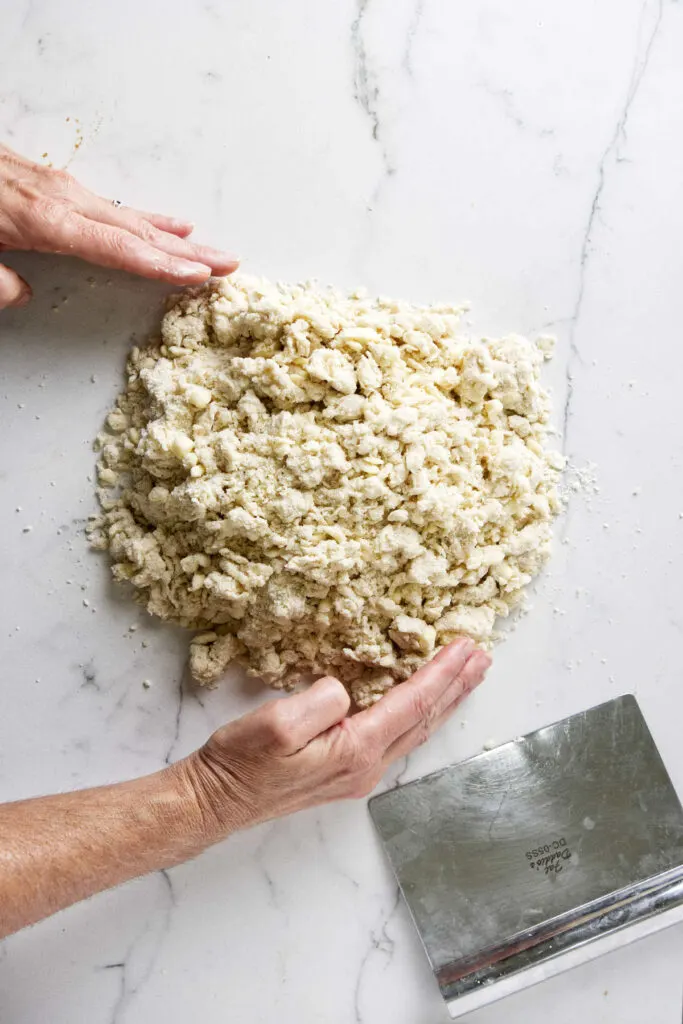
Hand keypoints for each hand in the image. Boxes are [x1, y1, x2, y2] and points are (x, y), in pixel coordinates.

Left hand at [0, 143, 238, 308]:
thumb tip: (25, 294)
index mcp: (44, 220)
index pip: (117, 248)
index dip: (160, 265)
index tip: (199, 276)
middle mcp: (60, 200)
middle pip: (135, 231)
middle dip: (185, 250)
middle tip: (229, 264)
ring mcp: (57, 187)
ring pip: (127, 216)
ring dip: (171, 236)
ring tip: (208, 248)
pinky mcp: (50, 182)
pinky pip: (109, 204)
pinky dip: (141, 217)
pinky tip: (161, 221)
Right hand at [176, 639, 490, 842]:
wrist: (214, 802)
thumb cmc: (240, 763)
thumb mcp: (276, 724)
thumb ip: (321, 702)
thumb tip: (346, 690)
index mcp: (356, 750)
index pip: (413, 704)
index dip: (443, 673)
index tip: (466, 646)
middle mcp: (367, 766)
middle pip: (425, 720)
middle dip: (456, 686)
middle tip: (482, 658)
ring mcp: (358, 773)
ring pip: (415, 731)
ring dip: (443, 701)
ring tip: (465, 677)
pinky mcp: (345, 773)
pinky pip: (398, 737)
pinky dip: (419, 714)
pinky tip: (421, 706)